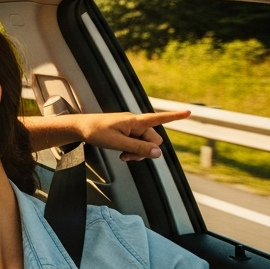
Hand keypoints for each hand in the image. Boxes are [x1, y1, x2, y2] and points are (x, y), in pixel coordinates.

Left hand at [74, 110, 189, 161]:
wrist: (80, 127)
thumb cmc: (96, 132)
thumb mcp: (117, 143)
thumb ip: (138, 148)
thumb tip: (158, 153)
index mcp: (135, 121)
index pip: (158, 118)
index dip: (174, 116)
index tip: (189, 111)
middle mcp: (136, 122)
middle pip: (154, 140)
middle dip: (145, 151)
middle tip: (128, 157)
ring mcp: (131, 127)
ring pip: (146, 144)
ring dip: (138, 153)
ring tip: (123, 156)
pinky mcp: (127, 132)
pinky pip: (137, 143)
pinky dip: (133, 150)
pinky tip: (122, 154)